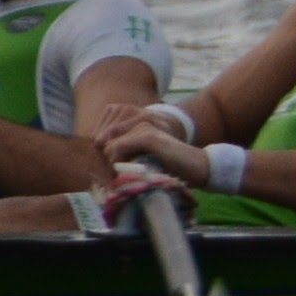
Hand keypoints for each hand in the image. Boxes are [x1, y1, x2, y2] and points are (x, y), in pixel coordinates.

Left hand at [99, 108, 213, 186]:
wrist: (197, 167)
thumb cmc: (170, 167)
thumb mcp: (142, 158)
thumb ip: (124, 154)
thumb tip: (98, 162)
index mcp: (137, 123)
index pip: (104, 135)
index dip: (103, 154)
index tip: (111, 171)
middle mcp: (139, 119)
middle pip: (103, 140)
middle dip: (106, 160)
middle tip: (117, 176)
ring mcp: (144, 126)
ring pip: (109, 145)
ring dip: (113, 163)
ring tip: (126, 174)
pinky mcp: (147, 136)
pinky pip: (118, 147)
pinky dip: (119, 162)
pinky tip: (131, 170)